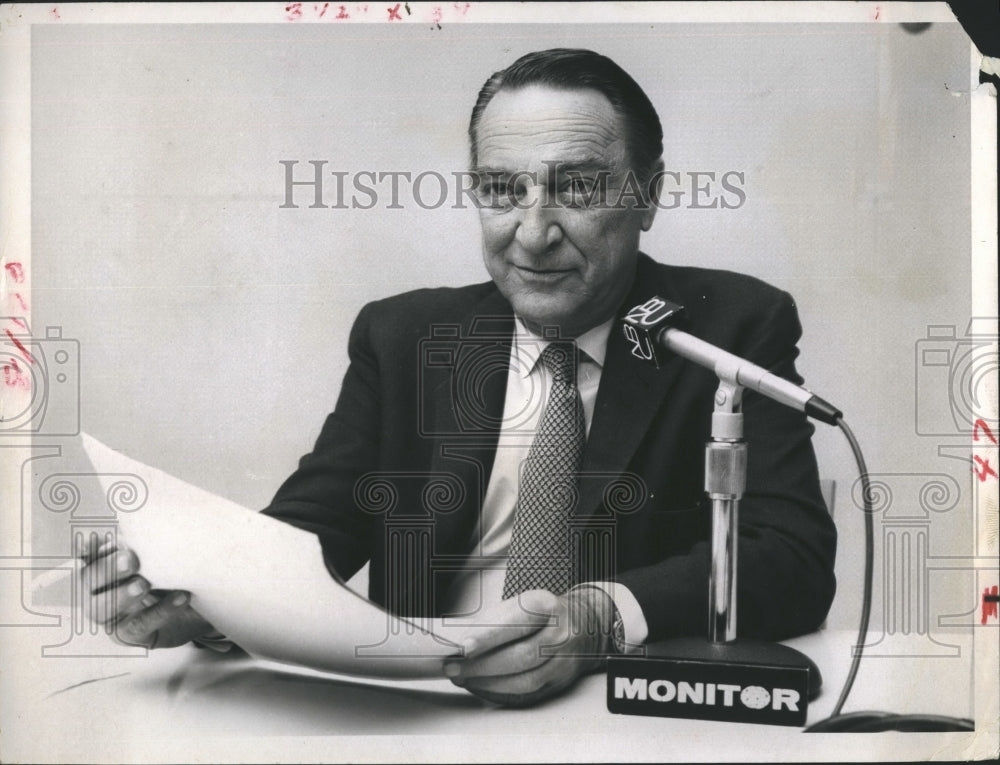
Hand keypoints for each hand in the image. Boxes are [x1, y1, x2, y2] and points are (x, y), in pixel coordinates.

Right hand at [77, 535, 215, 648]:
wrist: (190, 610)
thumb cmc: (165, 575)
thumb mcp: (155, 556)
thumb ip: (144, 542)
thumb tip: (143, 521)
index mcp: (100, 569)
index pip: (86, 557)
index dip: (85, 548)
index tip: (91, 535)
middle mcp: (97, 593)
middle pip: (89, 581)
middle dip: (108, 568)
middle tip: (131, 559)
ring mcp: (110, 617)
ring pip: (104, 608)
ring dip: (123, 594)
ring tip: (144, 584)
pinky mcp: (130, 635)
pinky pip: (140, 624)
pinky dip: (160, 610)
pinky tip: (180, 597)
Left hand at [443, 588, 612, 706]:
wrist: (583, 623)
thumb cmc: (541, 614)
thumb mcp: (521, 603)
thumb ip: (493, 621)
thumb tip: (459, 641)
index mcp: (547, 606)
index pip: (517, 622)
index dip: (489, 636)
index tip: (464, 646)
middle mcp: (560, 634)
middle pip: (521, 656)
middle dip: (482, 665)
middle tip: (454, 667)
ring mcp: (563, 661)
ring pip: (525, 679)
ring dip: (489, 683)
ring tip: (464, 678)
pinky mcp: (560, 682)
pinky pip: (528, 694)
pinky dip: (501, 694)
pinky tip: (482, 688)